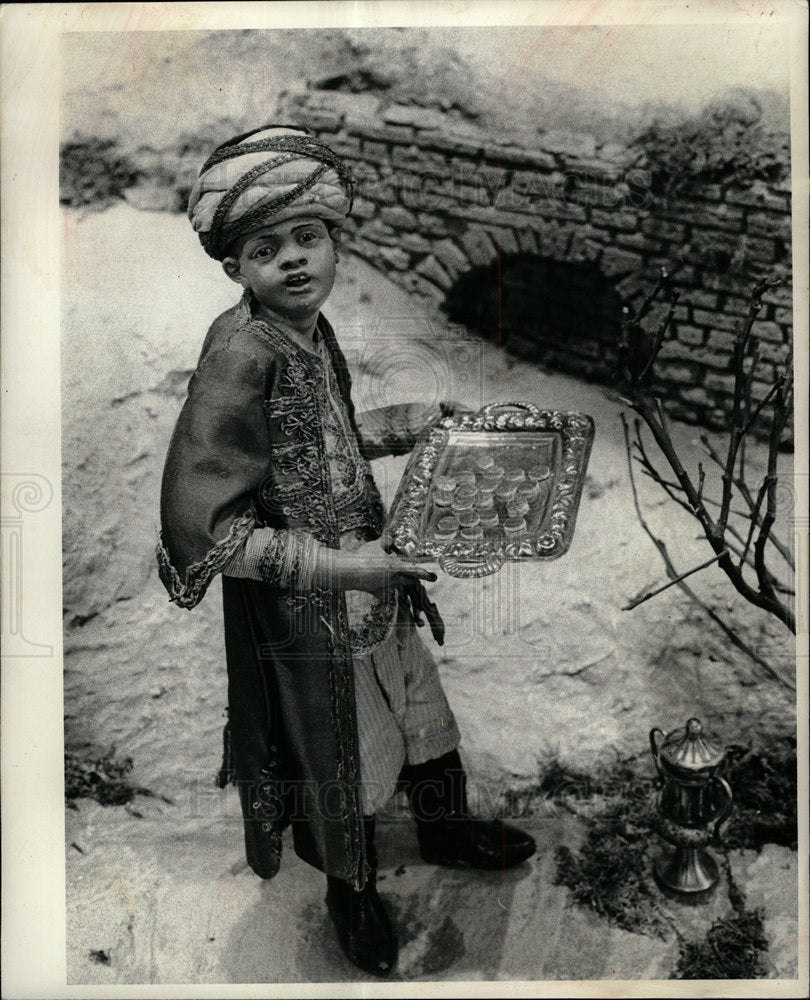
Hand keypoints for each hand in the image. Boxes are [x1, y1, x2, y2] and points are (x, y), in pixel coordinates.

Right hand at [313, 541, 436, 596]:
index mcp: (395, 567)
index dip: (424, 573)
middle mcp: (393, 579)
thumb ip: (385, 540)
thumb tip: (390, 534)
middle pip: (408, 580)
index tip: (433, 576)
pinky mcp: (375, 593)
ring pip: (397, 586)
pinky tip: (382, 589)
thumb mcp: (375, 545)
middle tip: (414, 576)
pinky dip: (384, 592)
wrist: (349, 572)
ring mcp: (384, 587)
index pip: (414, 571)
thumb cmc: (364, 557)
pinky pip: (383, 595)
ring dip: (399, 582)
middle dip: (412, 578)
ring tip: (395, 577)